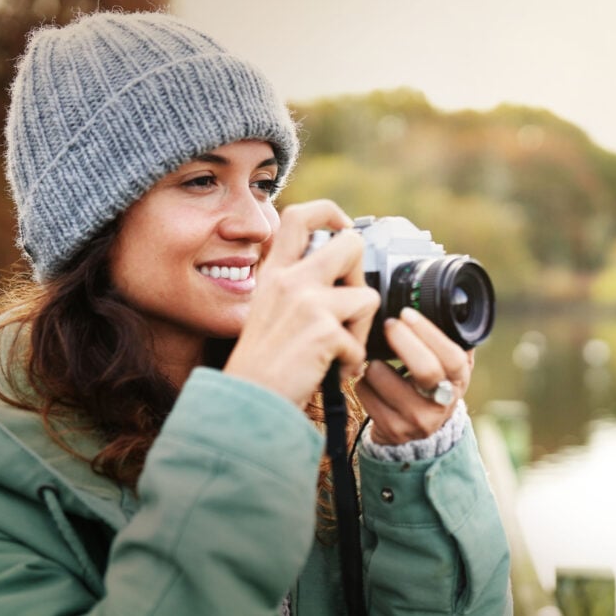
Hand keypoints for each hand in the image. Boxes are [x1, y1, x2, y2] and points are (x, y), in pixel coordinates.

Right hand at [224, 200, 380, 407]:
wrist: (248, 402)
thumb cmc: (263, 365)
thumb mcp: (270, 311)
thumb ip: (297, 287)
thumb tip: (342, 278)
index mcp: (275, 272)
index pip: (300, 216)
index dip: (331, 214)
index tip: (345, 230)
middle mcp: (290, 279)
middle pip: (352, 243)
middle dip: (362, 276)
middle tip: (349, 308)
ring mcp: (307, 302)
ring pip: (367, 297)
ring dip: (361, 329)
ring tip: (339, 351)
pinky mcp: (324, 330)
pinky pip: (361, 341)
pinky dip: (353, 362)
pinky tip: (331, 371)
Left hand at [356, 307, 474, 444]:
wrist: (420, 432)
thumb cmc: (431, 384)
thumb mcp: (447, 364)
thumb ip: (449, 337)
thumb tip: (446, 302)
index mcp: (459, 379)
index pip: (452, 356)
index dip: (429, 332)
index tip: (407, 313)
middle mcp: (443, 403)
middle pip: (425, 369)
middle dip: (402, 340)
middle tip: (389, 324)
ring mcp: (418, 420)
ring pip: (384, 378)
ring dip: (374, 363)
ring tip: (377, 361)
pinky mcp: (393, 430)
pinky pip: (366, 393)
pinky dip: (363, 382)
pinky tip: (371, 382)